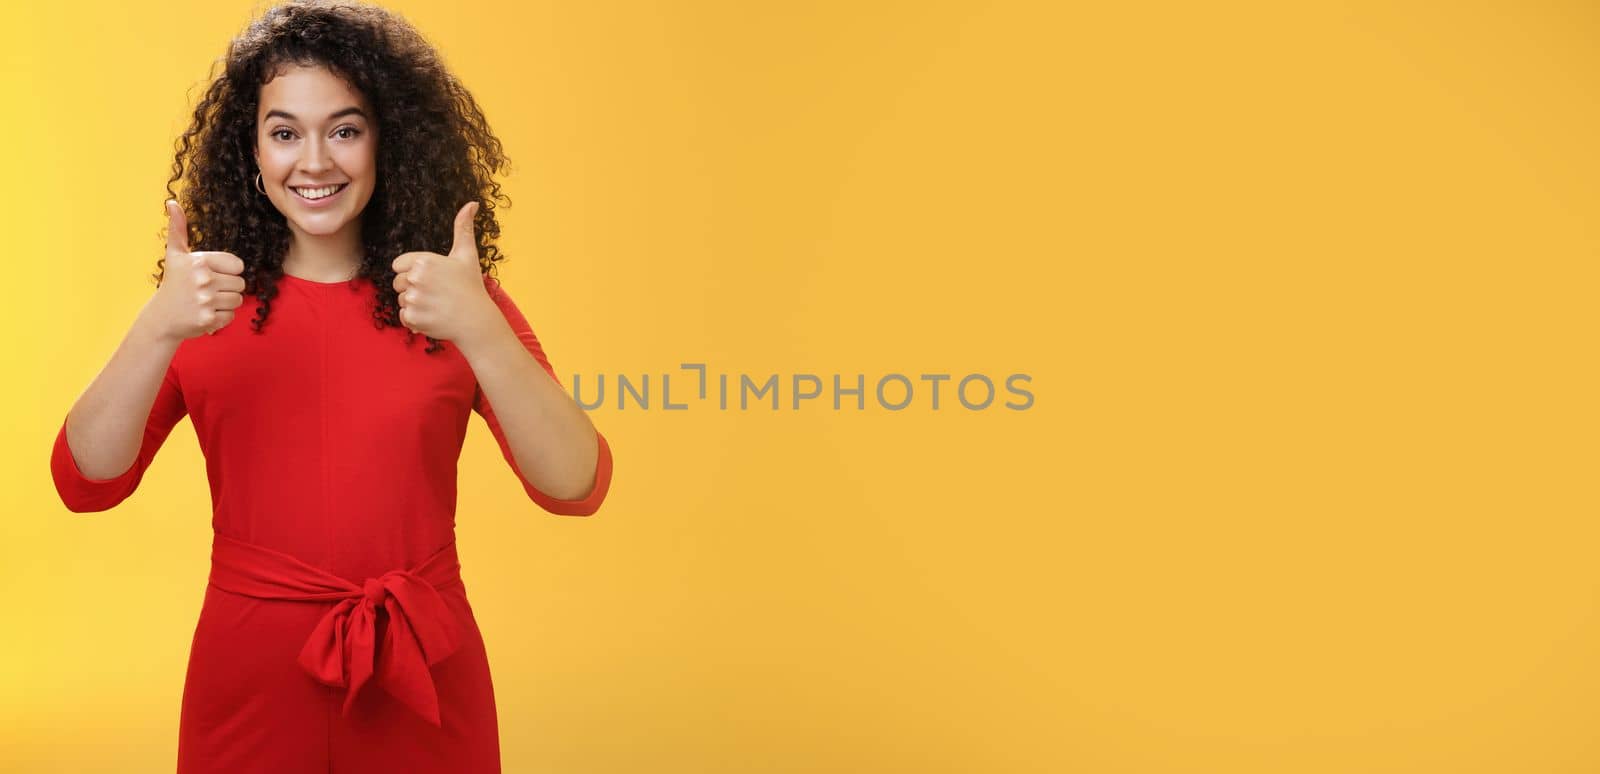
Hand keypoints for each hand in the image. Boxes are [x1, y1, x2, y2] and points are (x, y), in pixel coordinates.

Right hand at [146, 200, 246, 340]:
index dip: (228, 271)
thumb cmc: (173, 284)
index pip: (238, 265)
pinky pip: (231, 316)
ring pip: (238, 300)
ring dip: (225, 303)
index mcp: (200, 261)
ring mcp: (206, 300)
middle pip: (241, 284)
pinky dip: (221, 317)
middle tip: (207, 291)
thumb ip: (178, 229)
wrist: (161, 318)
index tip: (210, 275)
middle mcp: (203, 279)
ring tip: (206, 302)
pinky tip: (204, 314)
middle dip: (227, 288)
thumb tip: (172, 202)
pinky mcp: (208, 319)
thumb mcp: (175, 255)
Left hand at [391, 201, 499, 343]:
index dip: (412, 272)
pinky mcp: (412, 318)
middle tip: (436, 294)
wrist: (477, 321)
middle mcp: (416, 279)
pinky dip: (415, 320)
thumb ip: (463, 228)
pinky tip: (432, 316)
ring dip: (414, 305)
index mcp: (425, 261)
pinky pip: (403, 316)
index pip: (398, 265)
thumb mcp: (467, 255)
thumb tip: (472, 203)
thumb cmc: (472, 287)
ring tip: (436, 306)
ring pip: (401, 300)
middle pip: (397, 283)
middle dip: (412, 289)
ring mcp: (413, 299)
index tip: (431, 279)